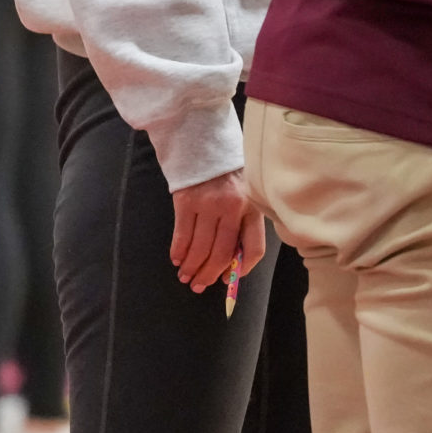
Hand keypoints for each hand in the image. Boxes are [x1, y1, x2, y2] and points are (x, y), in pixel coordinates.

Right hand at [170, 170, 263, 294]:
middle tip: (199, 286)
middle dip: (209, 275)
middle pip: (223, 253)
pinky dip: (179, 251)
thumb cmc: (230, 174)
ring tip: (186, 277)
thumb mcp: (247, 194)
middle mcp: (234, 208)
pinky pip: (183, 235)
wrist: (207, 146)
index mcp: (254, 208)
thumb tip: (232, 260)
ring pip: (201, 248)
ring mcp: (209, 205)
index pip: (253, 248)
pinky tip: (177, 260)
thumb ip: (243, 222)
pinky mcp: (186, 202)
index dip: (240, 269)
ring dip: (192, 267)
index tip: (227, 279)